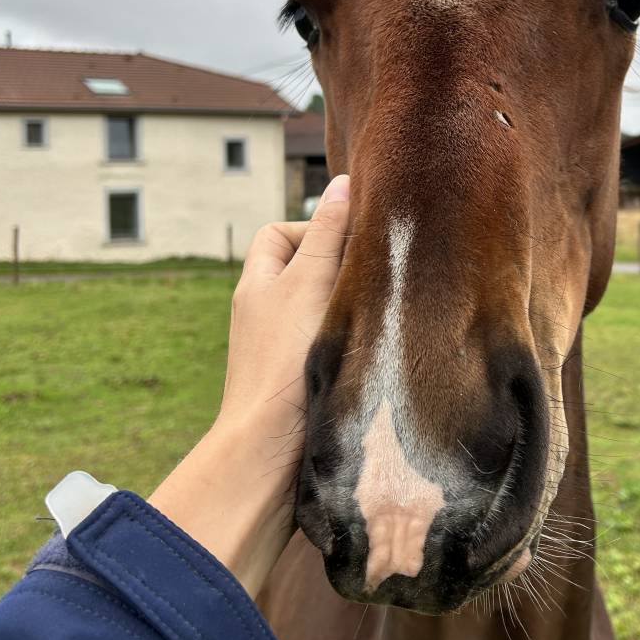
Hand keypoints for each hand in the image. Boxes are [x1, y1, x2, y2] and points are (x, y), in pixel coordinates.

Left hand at [149, 176, 349, 595]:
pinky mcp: (304, 386)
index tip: (352, 240)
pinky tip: (378, 353)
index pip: (281, 234)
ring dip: (353, 310)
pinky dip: (354, 344)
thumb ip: (330, 233)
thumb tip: (343, 184)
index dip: (315, 228)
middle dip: (342, 269)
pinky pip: (333, 348)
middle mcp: (265, 317)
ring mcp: (283, 355)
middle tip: (376, 275)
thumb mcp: (310, 282)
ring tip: (382, 314)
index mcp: (257, 286)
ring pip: (325, 313)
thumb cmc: (284, 363)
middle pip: (307, 273)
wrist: (271, 455)